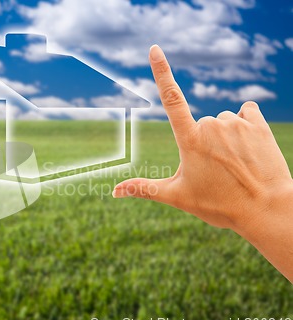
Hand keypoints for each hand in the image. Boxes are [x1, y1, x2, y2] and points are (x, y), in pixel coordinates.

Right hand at [113, 45, 292, 280]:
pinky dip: (245, 124)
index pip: (171, 99)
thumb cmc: (220, 205)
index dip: (161, 72)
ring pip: (223, 120)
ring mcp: (237, 123)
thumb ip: (144, 188)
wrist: (266, 209)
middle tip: (215, 170)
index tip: (154, 49)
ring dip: (225, 135)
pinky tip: (249, 146)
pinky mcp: (258, 124)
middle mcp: (212, 125)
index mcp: (190, 140)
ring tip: (234, 163)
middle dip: (204, 141)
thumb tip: (114, 191)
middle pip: (201, 123)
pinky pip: (246, 112)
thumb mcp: (178, 197)